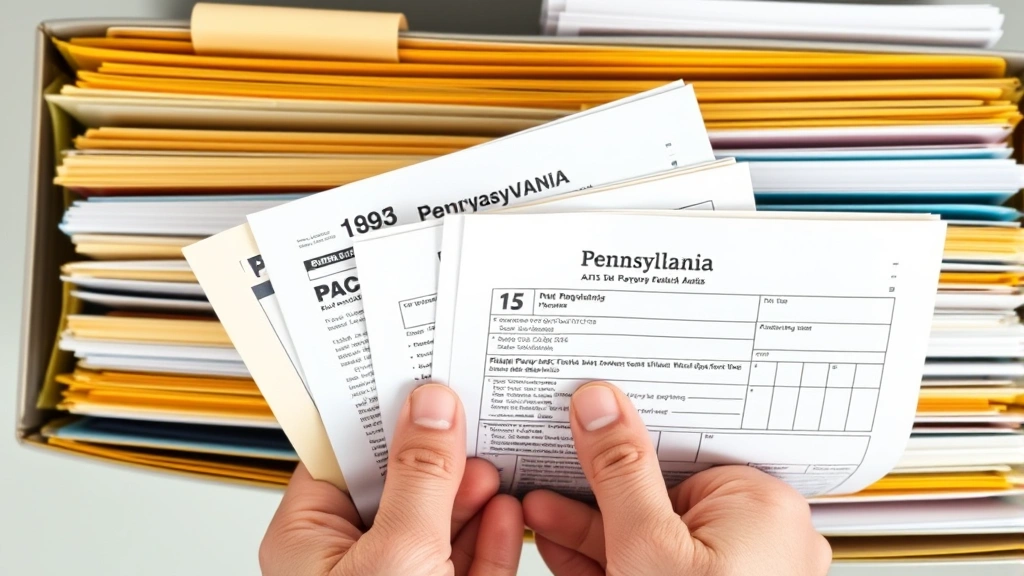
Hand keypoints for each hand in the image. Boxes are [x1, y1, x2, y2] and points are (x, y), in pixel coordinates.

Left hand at [260, 384, 523, 575]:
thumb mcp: (397, 553)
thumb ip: (420, 478)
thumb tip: (433, 411)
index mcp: (309, 543)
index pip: (342, 457)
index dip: (380, 416)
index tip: (414, 378)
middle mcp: (351, 563)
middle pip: (398, 486)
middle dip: (439, 455)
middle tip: (467, 414)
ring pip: (440, 523)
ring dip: (473, 493)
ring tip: (492, 463)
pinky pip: (472, 559)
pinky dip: (493, 534)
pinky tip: (506, 510)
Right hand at [523, 381, 830, 575]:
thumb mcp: (644, 546)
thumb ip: (618, 469)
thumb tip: (602, 410)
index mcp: (764, 507)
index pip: (683, 450)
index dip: (623, 441)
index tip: (584, 429)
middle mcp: (765, 539)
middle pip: (662, 495)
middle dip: (594, 493)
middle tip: (550, 473)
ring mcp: (740, 575)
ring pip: (655, 536)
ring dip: (591, 528)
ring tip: (541, 512)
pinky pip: (660, 568)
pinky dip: (612, 560)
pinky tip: (564, 548)